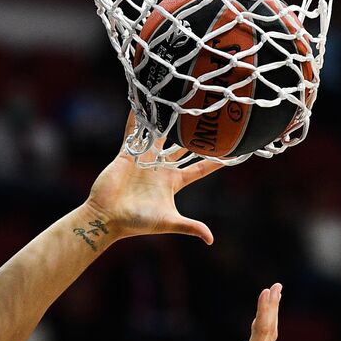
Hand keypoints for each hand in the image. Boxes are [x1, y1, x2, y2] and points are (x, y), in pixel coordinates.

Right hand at [86, 112, 221, 244]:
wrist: (107, 218)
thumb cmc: (137, 222)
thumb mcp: (168, 222)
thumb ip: (190, 227)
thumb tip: (211, 239)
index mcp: (173, 181)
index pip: (199, 168)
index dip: (216, 161)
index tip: (233, 151)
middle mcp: (160, 168)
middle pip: (182, 146)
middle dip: (193, 133)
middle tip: (208, 115)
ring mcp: (144, 159)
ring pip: (159, 135)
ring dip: (166, 120)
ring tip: (179, 101)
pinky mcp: (126, 155)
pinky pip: (132, 133)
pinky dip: (135, 119)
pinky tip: (141, 102)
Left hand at [193, 284, 281, 340]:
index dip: (264, 323)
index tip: (266, 308)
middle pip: (269, 329)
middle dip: (273, 309)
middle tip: (277, 289)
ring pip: (268, 327)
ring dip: (272, 306)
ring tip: (275, 287)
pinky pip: (261, 330)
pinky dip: (265, 312)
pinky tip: (266, 295)